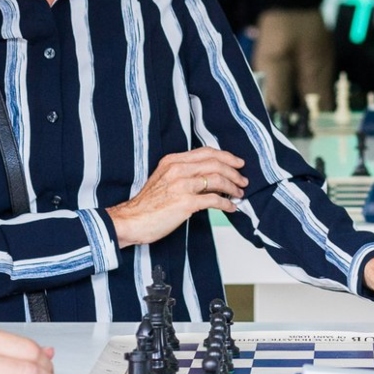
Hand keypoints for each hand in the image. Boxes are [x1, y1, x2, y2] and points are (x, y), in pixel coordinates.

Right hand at [107, 148, 248, 246]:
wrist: (131, 221)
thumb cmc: (147, 204)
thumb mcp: (163, 178)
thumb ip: (183, 173)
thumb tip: (208, 177)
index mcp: (173, 161)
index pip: (206, 152)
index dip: (226, 156)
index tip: (237, 162)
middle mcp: (178, 169)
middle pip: (215, 163)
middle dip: (234, 171)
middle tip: (243, 180)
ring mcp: (182, 185)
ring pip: (217, 179)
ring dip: (232, 186)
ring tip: (239, 194)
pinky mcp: (185, 203)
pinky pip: (214, 200)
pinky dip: (226, 204)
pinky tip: (231, 208)